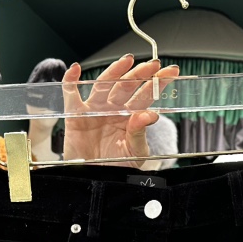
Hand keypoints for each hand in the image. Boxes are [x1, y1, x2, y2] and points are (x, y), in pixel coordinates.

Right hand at [62, 55, 179, 167]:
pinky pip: (71, 94)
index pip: (146, 95)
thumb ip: (140, 134)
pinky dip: (71, 80)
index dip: (158, 82)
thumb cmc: (116, 167)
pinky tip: (76, 69)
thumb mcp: (134, 153)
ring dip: (114, 71)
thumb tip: (149, 114)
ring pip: (104, 84)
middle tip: (153, 64)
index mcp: (130, 117)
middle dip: (141, 73)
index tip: (171, 72)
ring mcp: (95, 109)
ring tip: (127, 61)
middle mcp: (113, 109)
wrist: (96, 180)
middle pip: (127, 85)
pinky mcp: (76, 115)